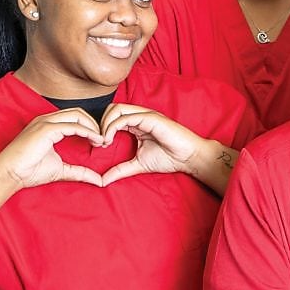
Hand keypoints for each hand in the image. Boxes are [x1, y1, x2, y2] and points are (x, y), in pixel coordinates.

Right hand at [0, 108, 104, 188]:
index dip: (90, 127)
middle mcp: (47, 120)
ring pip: (77, 115)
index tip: (100, 142)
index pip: (75, 117)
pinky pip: (73, 125)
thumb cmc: (29, 171)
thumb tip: (99, 180)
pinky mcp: (46, 128)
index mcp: (48, 126)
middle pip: (79, 112)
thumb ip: (80, 172)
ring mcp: (45, 122)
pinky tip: (96, 140)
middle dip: (95, 124)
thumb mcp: (61, 170)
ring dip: (93, 126)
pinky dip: (87, 131)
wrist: (9, 174)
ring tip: (101, 141)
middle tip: (104, 140)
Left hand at [98, 103, 212, 183]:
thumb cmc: (170, 158)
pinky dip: (112, 127)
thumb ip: (121, 170)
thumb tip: (103, 180)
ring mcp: (145, 115)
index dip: (102, 129)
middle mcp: (140, 116)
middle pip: (111, 109)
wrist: (189, 158)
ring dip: (105, 124)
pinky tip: (110, 140)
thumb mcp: (139, 165)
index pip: (113, 117)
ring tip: (104, 141)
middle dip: (100, 124)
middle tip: (100, 143)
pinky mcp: (150, 118)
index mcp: (137, 124)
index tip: (99, 146)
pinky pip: (125, 118)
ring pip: (116, 109)